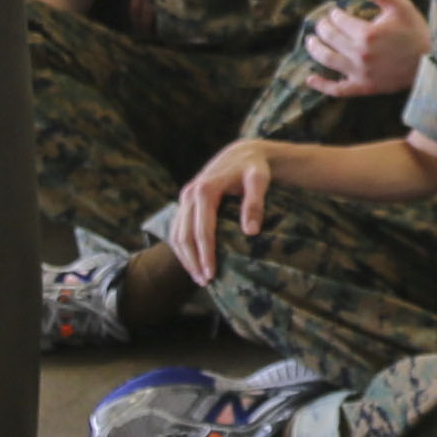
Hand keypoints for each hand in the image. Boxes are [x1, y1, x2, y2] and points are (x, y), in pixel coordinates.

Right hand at [161, 140, 276, 286]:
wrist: (243, 154)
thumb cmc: (254, 168)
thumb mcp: (259, 180)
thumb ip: (255, 203)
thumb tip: (251, 232)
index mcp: (205, 189)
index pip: (202, 230)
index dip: (206, 255)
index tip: (212, 275)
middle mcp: (189, 193)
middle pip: (184, 235)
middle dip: (193, 261)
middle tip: (205, 282)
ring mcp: (184, 198)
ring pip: (176, 234)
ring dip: (185, 258)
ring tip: (199, 278)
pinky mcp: (185, 202)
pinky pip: (177, 229)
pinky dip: (182, 248)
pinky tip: (193, 263)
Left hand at [298, 0, 424, 99]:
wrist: (431, 62)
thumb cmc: (416, 31)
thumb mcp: (401, 6)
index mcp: (367, 33)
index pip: (339, 20)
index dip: (335, 14)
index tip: (336, 12)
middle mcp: (360, 54)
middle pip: (330, 38)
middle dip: (322, 27)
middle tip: (321, 23)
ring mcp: (360, 73)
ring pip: (327, 60)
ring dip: (314, 49)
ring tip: (310, 41)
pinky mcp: (363, 87)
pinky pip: (337, 89)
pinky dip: (321, 85)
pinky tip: (309, 78)